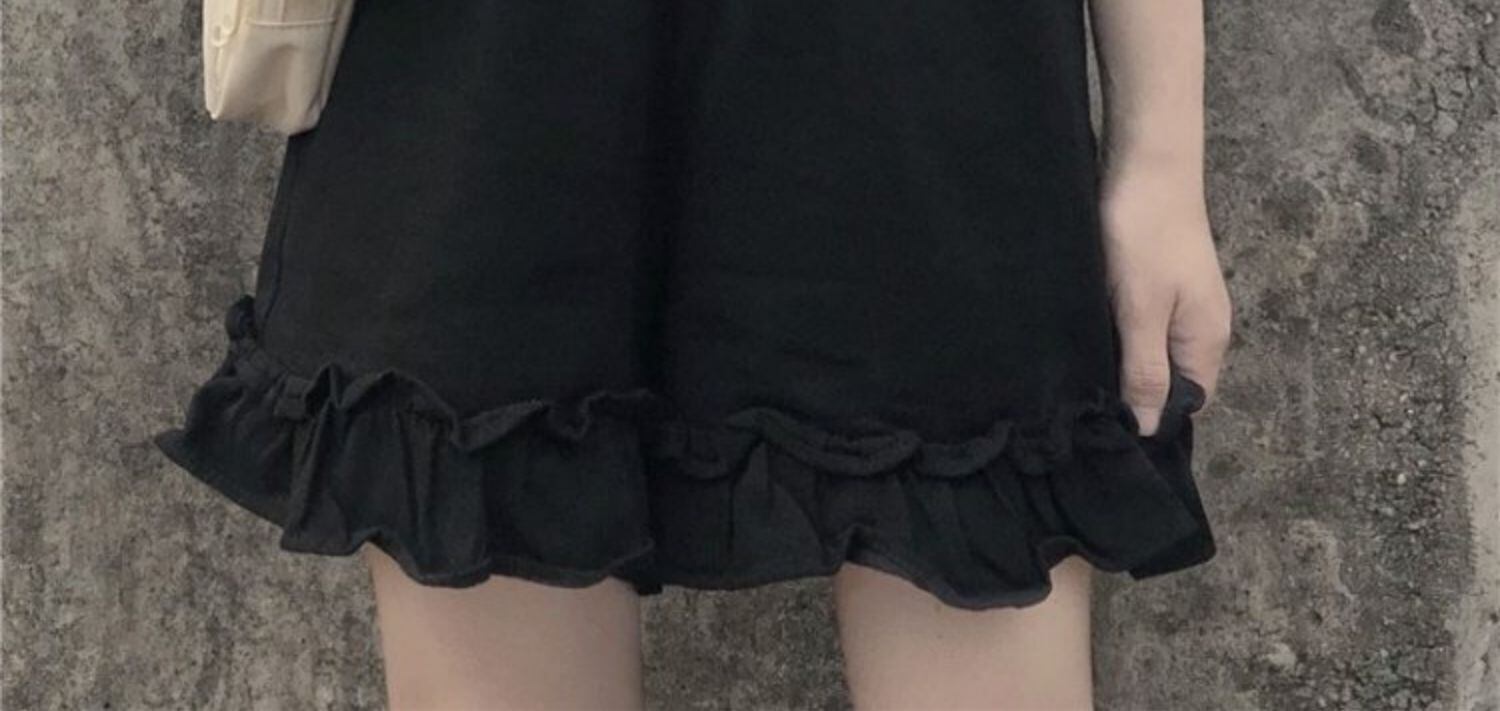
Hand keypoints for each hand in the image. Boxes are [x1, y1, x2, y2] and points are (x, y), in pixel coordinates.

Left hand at [1099, 166, 1231, 435]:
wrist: (1146, 164)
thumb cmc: (1144, 237)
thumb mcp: (1142, 311)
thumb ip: (1146, 370)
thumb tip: (1148, 428)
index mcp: (1206, 341)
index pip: (1188, 403)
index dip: (1153, 419)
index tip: (1109, 429)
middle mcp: (1200, 328)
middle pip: (1170, 381)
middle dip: (1133, 395)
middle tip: (1085, 406)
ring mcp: (1180, 304)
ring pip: (1151, 353)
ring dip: (1121, 365)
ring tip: (1080, 377)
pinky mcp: (1156, 284)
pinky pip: (1139, 327)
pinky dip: (1116, 336)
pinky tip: (1086, 338)